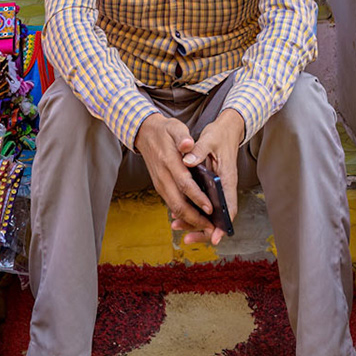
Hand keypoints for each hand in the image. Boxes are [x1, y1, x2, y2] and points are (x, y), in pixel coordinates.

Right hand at [135, 113, 212, 235]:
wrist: (144, 133)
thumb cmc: (164, 131)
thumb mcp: (175, 127)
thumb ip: (182, 137)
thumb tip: (188, 144)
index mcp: (169, 161)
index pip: (185, 184)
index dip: (198, 197)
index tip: (210, 208)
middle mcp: (163, 176)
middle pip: (178, 203)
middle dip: (194, 218)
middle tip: (210, 227)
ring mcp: (160, 183)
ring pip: (174, 207)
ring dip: (189, 219)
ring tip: (205, 227)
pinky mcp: (160, 186)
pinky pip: (172, 203)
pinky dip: (183, 214)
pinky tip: (195, 219)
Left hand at [180, 110, 244, 245]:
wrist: (227, 128)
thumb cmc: (220, 135)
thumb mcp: (209, 139)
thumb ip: (198, 151)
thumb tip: (187, 161)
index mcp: (228, 178)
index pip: (229, 207)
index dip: (223, 225)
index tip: (215, 238)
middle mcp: (225, 187)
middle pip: (219, 217)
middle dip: (204, 230)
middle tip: (187, 239)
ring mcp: (219, 188)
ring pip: (210, 213)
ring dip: (195, 223)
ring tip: (177, 227)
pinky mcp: (212, 186)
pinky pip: (204, 205)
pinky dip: (193, 211)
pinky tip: (178, 215)